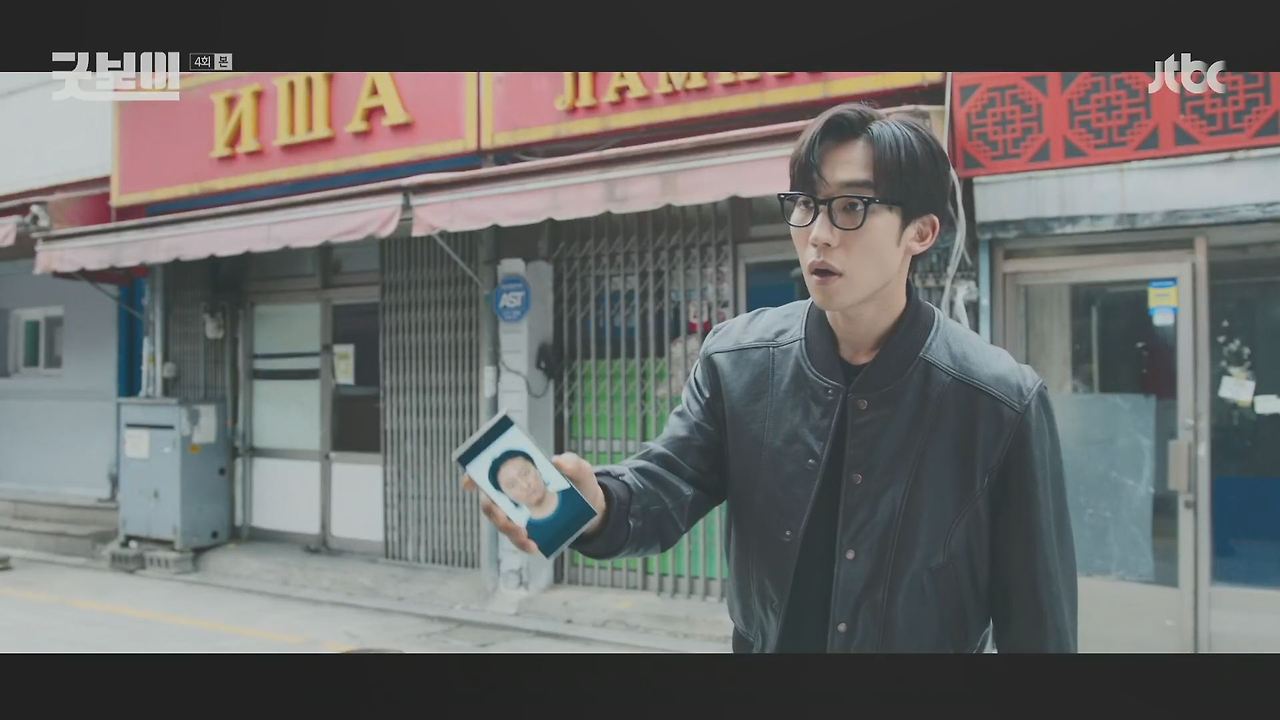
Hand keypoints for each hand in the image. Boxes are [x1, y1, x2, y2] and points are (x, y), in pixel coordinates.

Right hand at [461, 452, 607, 555]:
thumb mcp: (581, 471)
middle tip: (508, 518)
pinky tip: (533, 546)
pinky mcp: (526, 530)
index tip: (469, 482)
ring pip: (501, 522)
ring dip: (508, 530)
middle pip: (490, 501)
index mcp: (519, 473)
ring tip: (525, 536)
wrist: (591, 508)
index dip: (474, 476)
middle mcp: (512, 493)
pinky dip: (522, 543)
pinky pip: (517, 538)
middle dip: (494, 511)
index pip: (490, 473)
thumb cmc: (578, 483)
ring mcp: (517, 513)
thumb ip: (573, 463)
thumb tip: (558, 461)